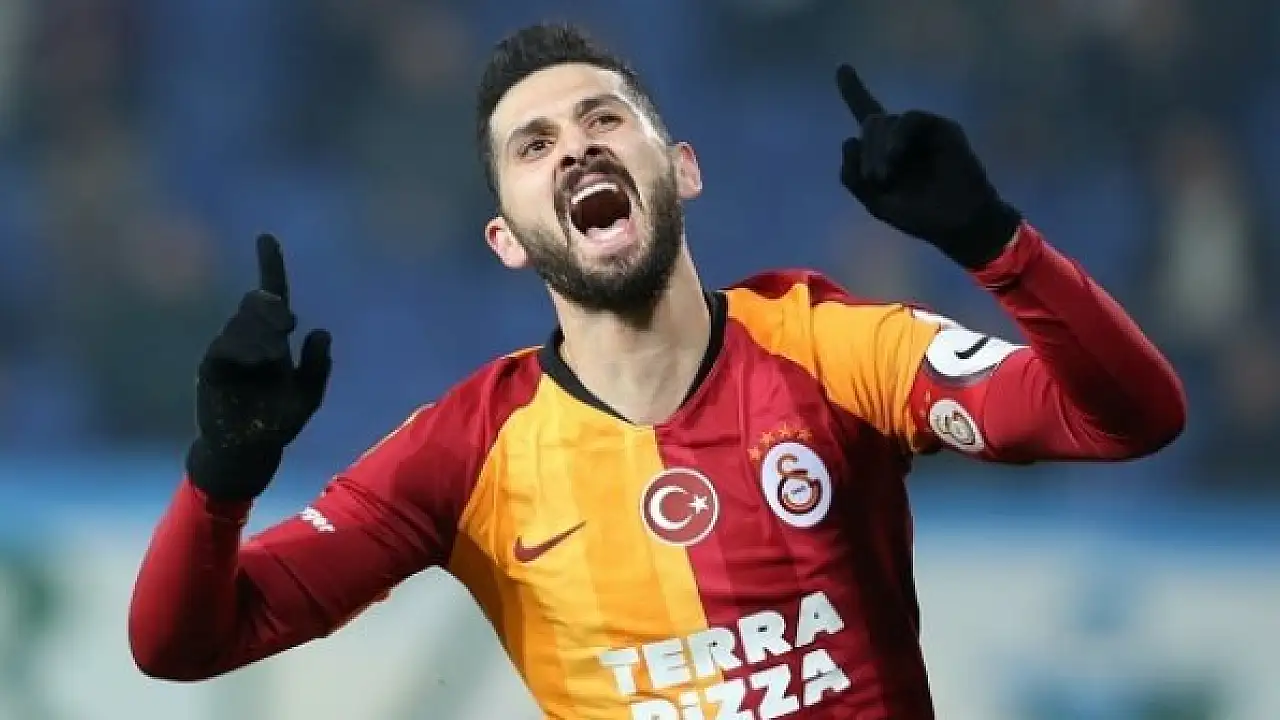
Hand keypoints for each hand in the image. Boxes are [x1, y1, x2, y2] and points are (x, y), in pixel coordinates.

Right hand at [186, 235, 331, 500]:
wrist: (250, 450)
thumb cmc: (279, 421)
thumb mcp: (308, 395)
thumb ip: (317, 366)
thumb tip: (321, 330)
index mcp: (274, 337)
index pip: (272, 294)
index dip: (270, 265)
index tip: (266, 237)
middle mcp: (249, 337)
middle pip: (258, 303)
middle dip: (273, 308)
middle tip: (288, 325)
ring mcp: (228, 351)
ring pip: (242, 323)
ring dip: (261, 332)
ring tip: (273, 355)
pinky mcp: (211, 368)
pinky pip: (224, 347)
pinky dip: (242, 349)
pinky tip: (257, 360)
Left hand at [836, 65, 1020, 268]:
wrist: (957, 222)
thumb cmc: (917, 215)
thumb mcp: (874, 201)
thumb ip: (852, 176)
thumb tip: (849, 140)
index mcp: (885, 149)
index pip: (867, 113)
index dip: (853, 90)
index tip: (842, 67)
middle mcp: (902, 135)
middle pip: (870, 124)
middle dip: (866, 151)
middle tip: (876, 180)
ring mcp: (921, 130)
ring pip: (884, 122)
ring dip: (877, 150)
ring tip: (885, 177)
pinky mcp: (941, 127)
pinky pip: (910, 118)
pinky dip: (896, 138)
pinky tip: (895, 158)